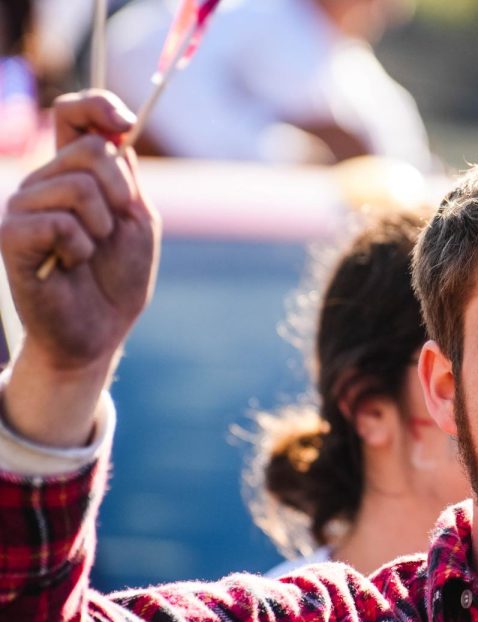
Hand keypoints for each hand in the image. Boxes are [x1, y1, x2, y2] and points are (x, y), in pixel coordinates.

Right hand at [0, 91, 160, 445]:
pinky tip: (68, 264)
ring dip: (100, 228)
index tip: (125, 121)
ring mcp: (21, 206)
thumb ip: (124, 174)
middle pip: (91, 150)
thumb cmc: (117, 277)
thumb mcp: (135, 218)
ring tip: (88, 253)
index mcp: (73, 172)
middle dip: (120, 192)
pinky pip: (59, 222)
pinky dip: (79, 247)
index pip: (72, 113)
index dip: (98, 105)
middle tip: (111, 231)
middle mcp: (41, 181)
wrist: (101, 330)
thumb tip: (114, 129)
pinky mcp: (10, 235)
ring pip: (78, 186)